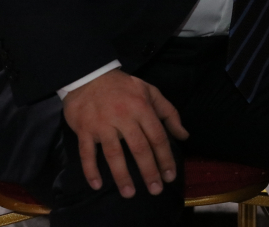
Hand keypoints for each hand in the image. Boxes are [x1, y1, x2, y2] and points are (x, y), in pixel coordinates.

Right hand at [62, 69, 188, 196]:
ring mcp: (102, 125)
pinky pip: (87, 153)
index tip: (170, 176)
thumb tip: (184, 135)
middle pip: (139, 148)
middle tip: (155, 190)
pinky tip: (97, 184)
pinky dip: (91, 169)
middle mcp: (124, 117)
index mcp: (142, 108)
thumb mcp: (151, 92)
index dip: (165, 158)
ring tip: (130, 193)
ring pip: (114, 153)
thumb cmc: (124, 87)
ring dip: (122, 175)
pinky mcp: (84, 130)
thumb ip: (169, 113)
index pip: (157, 137)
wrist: (89, 76)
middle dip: (149, 171)